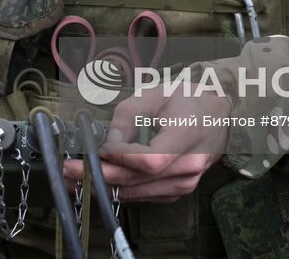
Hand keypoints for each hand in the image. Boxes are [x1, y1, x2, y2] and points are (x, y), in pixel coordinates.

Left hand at [64, 86, 231, 201]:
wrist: (218, 114)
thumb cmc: (187, 99)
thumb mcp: (156, 94)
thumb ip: (128, 115)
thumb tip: (108, 141)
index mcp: (187, 136)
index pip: (150, 160)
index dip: (120, 158)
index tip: (97, 149)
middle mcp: (188, 166)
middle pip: (139, 180)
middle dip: (100, 176)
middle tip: (69, 169)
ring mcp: (186, 182)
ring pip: (139, 192)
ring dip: (105, 187)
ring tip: (75, 179)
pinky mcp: (178, 190)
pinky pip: (145, 195)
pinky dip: (121, 190)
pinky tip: (99, 183)